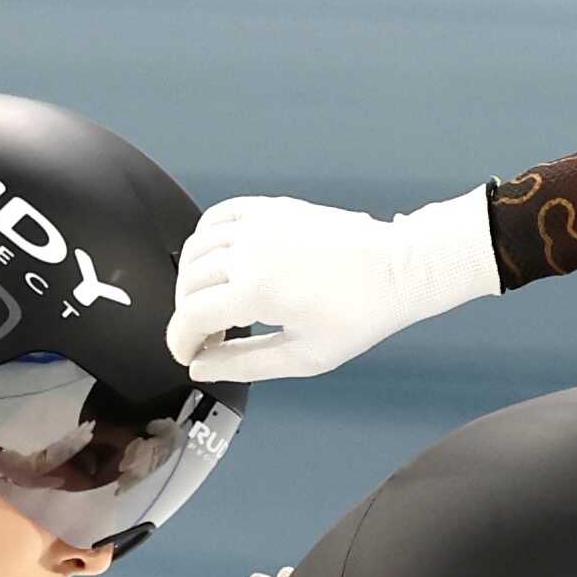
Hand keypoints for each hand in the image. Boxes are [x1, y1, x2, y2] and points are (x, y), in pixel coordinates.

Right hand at [169, 190, 499, 380]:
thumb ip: (244, 363)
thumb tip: (202, 367)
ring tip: (215, 303)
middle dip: (187, 315)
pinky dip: (206, 237)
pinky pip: (219, 216)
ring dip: (194, 280)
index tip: (187, 354)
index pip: (191, 316)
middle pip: (189, 284)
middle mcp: (251, 250)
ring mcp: (260, 224)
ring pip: (196, 248)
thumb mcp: (303, 357)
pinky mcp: (271, 208)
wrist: (397, 270)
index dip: (179, 341)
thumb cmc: (360, 315)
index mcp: (258, 290)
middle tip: (206, 337)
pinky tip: (218, 260)